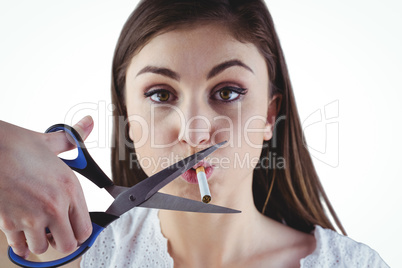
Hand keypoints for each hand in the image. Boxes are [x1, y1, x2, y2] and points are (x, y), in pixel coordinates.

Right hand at [0, 116, 93, 258]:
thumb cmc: (17, 145)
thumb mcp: (51, 142)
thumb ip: (75, 138)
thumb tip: (89, 122)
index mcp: (70, 188)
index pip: (85, 228)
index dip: (80, 231)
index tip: (74, 228)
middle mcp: (54, 206)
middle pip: (68, 245)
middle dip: (63, 241)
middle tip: (57, 232)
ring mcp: (31, 217)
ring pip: (42, 248)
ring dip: (41, 242)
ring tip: (39, 229)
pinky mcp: (9, 222)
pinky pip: (19, 246)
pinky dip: (20, 245)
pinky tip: (22, 236)